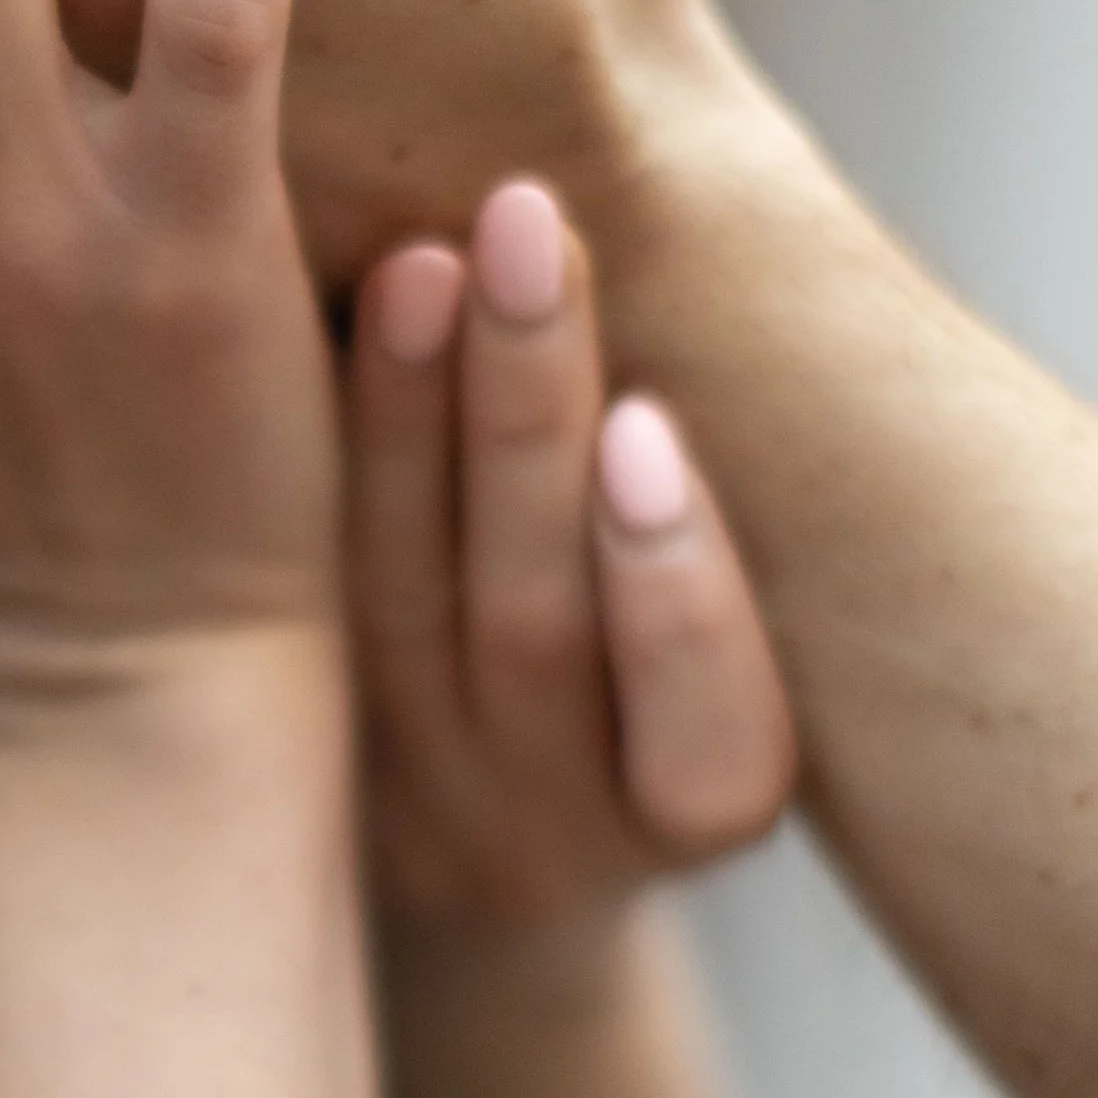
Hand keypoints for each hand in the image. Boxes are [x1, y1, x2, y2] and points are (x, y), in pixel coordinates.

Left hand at [350, 180, 793, 963]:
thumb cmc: (661, 709)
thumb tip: (804, 292)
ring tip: (416, 263)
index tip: (647, 426)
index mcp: (694, 810)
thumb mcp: (734, 689)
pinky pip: (301, 608)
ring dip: (402, 420)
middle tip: (527, 227)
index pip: (711, 749)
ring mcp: (401, 796)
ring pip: (393, 611)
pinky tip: (311, 340)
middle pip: (532, 632)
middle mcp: (544, 830)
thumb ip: (744, 538)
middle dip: (526, 413)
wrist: (468, 870)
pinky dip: (323, 471)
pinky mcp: (293, 750)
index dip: (679, 596)